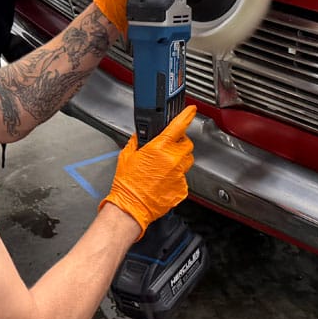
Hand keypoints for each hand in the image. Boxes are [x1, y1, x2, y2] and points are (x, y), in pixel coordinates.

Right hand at [101, 105, 196, 238]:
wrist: (131, 208)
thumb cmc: (127, 184)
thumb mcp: (127, 156)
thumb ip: (137, 142)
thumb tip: (141, 136)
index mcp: (159, 148)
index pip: (179, 126)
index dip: (187, 116)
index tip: (191, 110)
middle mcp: (172, 160)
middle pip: (187, 144)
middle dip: (180, 144)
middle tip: (168, 149)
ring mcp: (179, 175)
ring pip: (187, 161)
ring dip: (179, 161)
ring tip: (164, 169)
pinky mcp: (181, 188)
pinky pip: (183, 178)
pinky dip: (176, 178)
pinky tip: (164, 182)